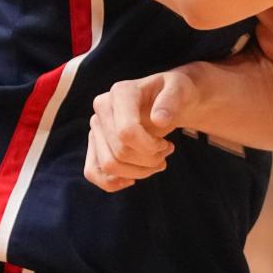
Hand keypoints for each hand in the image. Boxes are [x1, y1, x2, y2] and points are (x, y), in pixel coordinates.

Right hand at [85, 69, 197, 191]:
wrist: (166, 102)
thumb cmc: (174, 94)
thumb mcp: (180, 90)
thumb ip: (171, 101)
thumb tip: (159, 120)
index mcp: (121, 92)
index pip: (126, 132)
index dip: (150, 148)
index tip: (168, 146)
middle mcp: (102, 107)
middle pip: (120, 152)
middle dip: (149, 161)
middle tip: (167, 153)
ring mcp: (96, 126)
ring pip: (108, 165)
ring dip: (138, 173)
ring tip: (157, 163)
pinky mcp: (94, 143)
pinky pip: (92, 172)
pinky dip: (113, 183)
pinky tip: (133, 180)